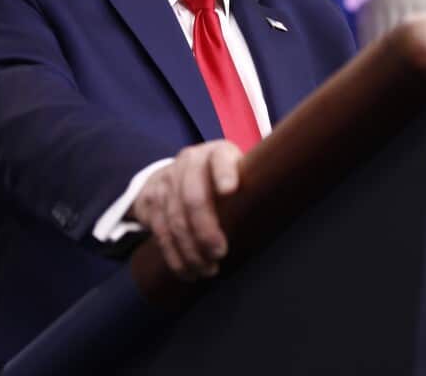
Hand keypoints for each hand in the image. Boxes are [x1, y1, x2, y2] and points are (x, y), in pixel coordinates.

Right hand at [129, 141, 241, 279]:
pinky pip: (161, 232)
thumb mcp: (239, 172)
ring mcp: (167, 180)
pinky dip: (175, 256)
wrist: (178, 172)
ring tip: (208, 270)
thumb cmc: (222, 180)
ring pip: (175, 219)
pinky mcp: (151, 200)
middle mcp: (189, 162)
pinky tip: (188, 272)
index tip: (230, 190)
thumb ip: (253, 187)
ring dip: (191, 251)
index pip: (220, 158)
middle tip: (220, 253)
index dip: (224, 172)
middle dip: (205, 229)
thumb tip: (274, 215)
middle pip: (194, 197)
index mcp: (217, 153)